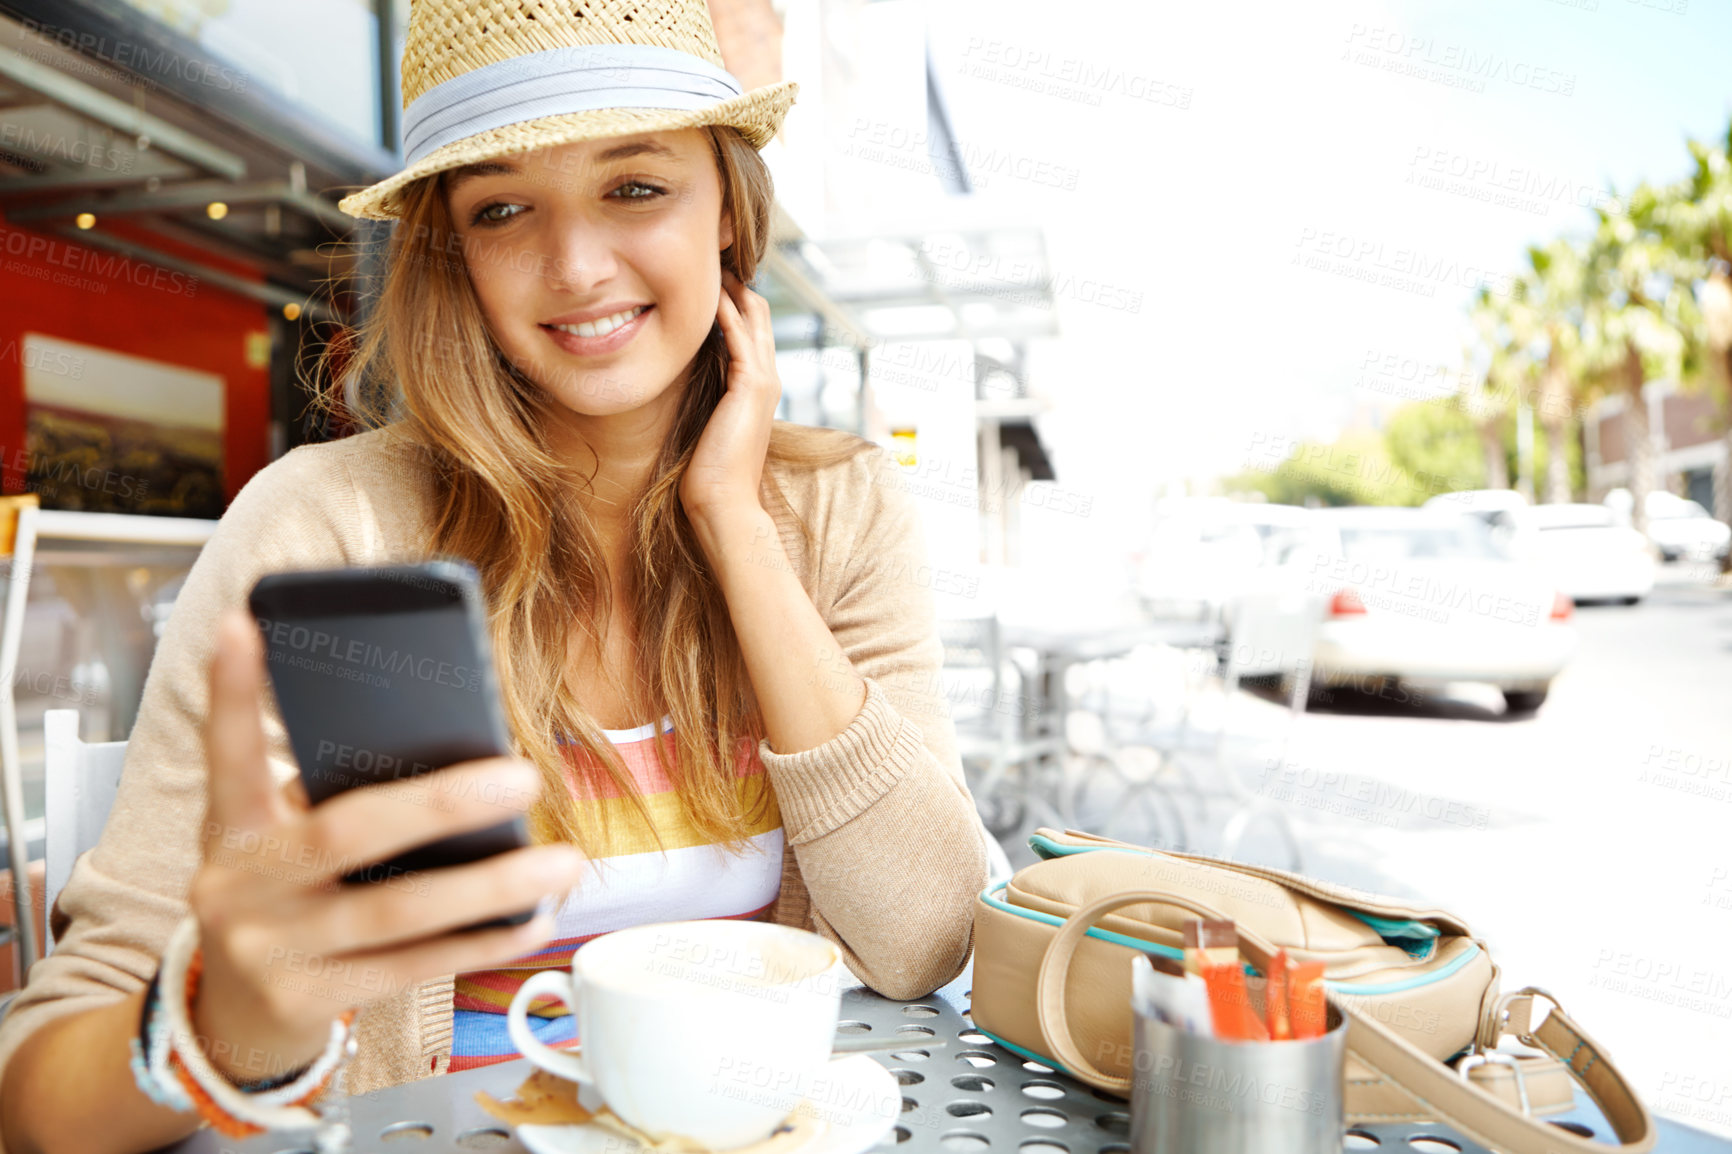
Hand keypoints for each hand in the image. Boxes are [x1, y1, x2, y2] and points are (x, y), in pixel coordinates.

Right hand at [186, 609, 585, 1083]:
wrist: (236, 1015)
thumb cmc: (289, 895)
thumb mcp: (282, 841)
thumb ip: (335, 797)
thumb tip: (456, 753)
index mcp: (230, 827)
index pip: (228, 750)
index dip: (233, 690)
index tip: (247, 624)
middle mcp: (236, 885)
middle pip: (345, 832)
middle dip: (442, 804)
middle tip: (523, 777)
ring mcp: (267, 950)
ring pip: (396, 911)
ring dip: (492, 885)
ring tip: (562, 862)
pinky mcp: (305, 1002)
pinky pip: (414, 967)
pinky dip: (482, 940)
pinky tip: (535, 918)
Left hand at [680, 266, 779, 527]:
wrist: (724, 504)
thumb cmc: (710, 476)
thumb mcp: (708, 427)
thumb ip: (706, 401)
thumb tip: (684, 385)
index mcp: (757, 388)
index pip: (751, 329)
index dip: (733, 300)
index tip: (707, 275)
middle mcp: (767, 379)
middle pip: (757, 313)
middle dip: (735, 282)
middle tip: (710, 252)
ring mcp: (764, 381)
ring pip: (752, 316)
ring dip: (731, 286)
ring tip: (710, 258)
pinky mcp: (752, 386)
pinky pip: (738, 336)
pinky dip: (725, 310)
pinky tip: (708, 290)